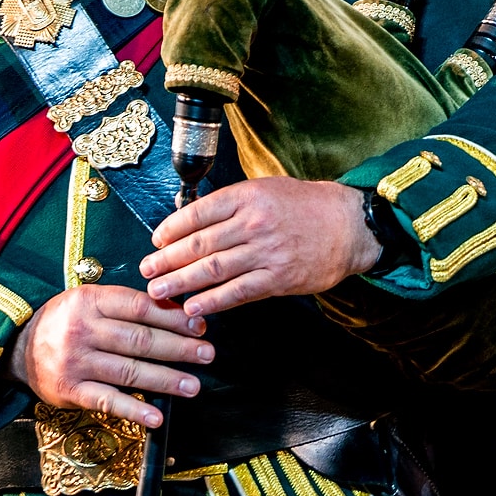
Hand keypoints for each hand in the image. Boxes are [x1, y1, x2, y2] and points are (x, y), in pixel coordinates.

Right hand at [10, 283, 212, 427]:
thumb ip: (127, 306)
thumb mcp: (90, 301)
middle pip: (140, 340)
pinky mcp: (71, 390)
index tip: (200, 326)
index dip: (174, 318)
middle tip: (207, 354)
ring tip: (193, 385)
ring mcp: (76, 362)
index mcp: (91, 301)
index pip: (141, 308)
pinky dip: (135, 410)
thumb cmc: (65, 321)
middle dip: (179, 348)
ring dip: (166, 380)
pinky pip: (108, 401)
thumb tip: (177, 312)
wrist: (18, 346)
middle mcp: (83, 330)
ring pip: (130, 372)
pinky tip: (157, 417)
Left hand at [141, 178, 380, 316]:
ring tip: (159, 290)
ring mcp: (266, 252)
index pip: (199, 212)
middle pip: (200, 243)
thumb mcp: (267, 189)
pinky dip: (212, 301)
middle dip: (168, 259)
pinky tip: (194, 307)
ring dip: (181, 282)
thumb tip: (193, 221)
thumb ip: (233, 203)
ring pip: (213, 269)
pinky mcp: (278, 278)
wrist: (348, 225)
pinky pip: (238, 292)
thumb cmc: (306, 206)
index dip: (172, 228)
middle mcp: (254, 222)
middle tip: (147, 270)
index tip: (156, 240)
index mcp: (248, 196)